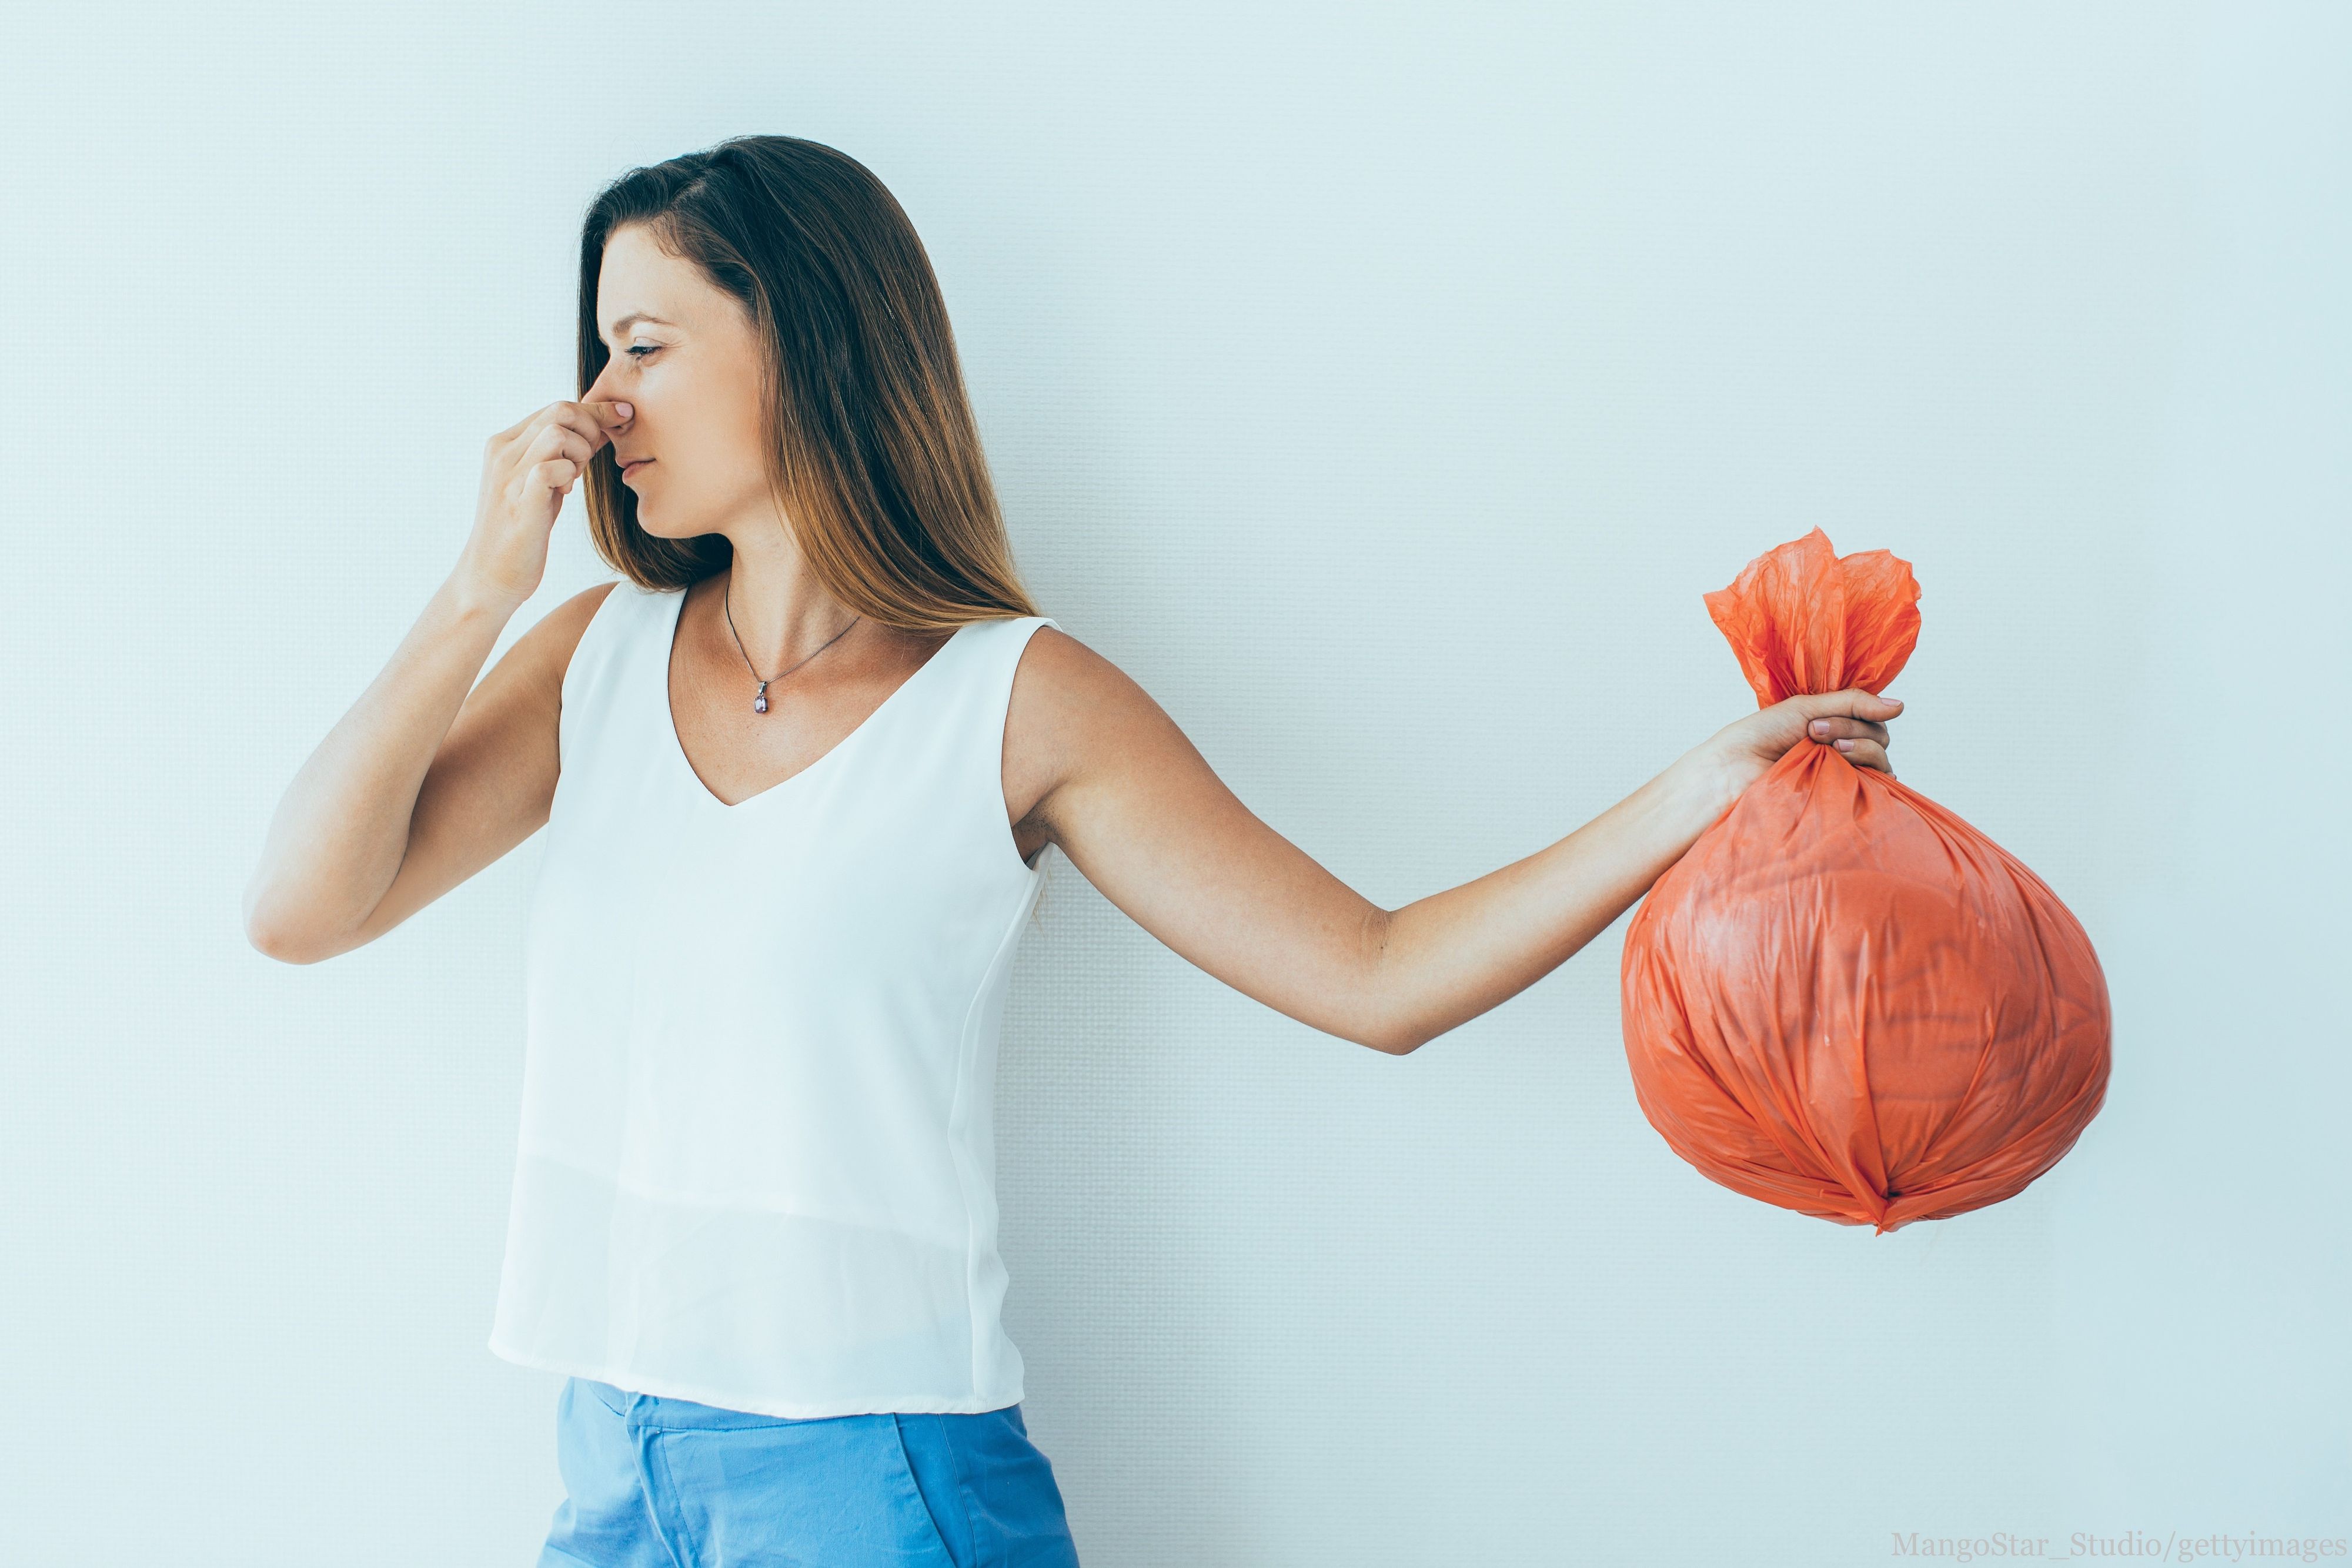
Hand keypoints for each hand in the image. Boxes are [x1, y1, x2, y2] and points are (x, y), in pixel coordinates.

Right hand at [453, 398, 633, 611]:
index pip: (556, 407)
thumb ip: (563, 455)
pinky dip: (568, 475)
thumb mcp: (544, 483)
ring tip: (574, 478)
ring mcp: (508, 475)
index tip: (622, 419)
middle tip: (595, 457)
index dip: (595, 412)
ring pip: (557, 433)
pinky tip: (564, 493)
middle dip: (593, 428)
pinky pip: (551, 468)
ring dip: (580, 453)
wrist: (490, 576)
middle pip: (560, 411)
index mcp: (506, 443)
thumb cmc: (522, 530)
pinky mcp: (519, 501)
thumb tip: (601, 428)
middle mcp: (502, 452)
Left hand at [1697, 687, 1904, 803]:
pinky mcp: (1841, 801)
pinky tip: (1841, 768)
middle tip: (1812, 733)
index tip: (1814, 723)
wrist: (1732, 771)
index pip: (1871, 721)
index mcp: (1834, 731)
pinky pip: (1873, 788)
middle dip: (1850, 729)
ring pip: (1880, 761)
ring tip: (1824, 750)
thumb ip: (1854, 703)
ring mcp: (1844, 778)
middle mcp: (1843, 754)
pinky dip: (1862, 774)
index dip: (1854, 716)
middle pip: (1879, 738)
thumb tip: (1900, 706)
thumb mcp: (1806, 708)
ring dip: (1857, 749)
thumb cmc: (1760, 737)